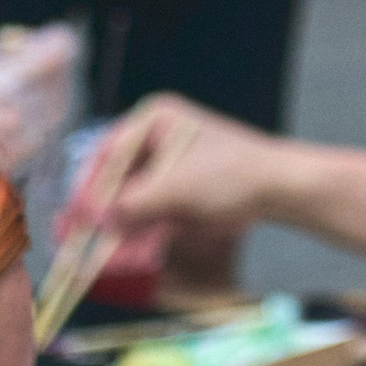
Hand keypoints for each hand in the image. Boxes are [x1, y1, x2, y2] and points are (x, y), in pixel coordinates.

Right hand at [63, 93, 279, 243]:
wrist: (286, 188)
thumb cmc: (233, 175)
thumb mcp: (175, 189)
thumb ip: (132, 204)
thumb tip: (96, 220)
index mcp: (156, 119)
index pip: (109, 153)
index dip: (91, 187)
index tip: (79, 215)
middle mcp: (162, 136)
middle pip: (120, 175)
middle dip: (103, 207)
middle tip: (79, 233)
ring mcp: (176, 162)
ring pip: (137, 194)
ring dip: (120, 220)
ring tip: (99, 246)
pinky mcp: (189, 187)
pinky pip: (157, 207)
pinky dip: (143, 226)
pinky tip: (128, 246)